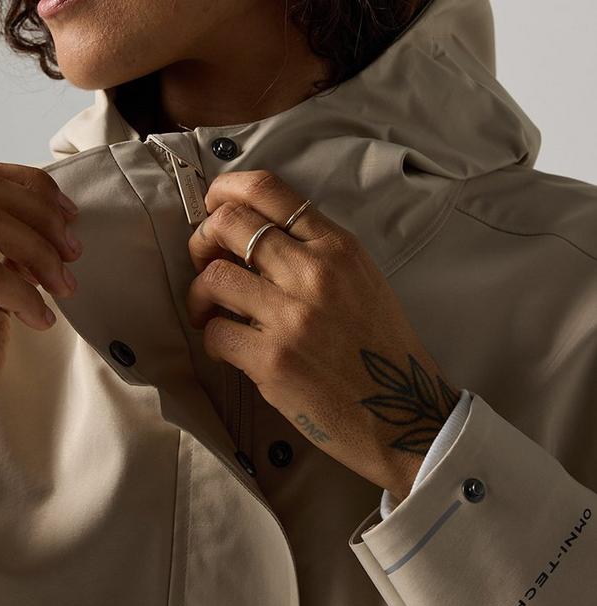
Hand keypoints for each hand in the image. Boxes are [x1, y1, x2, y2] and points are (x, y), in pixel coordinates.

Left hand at [185, 170, 460, 498]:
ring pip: (213, 276)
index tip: (212, 208)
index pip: (267, 189)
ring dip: (199, 294)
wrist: (406, 416)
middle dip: (202, 239)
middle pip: (229, 223)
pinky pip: (215, 331)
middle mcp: (315, 272)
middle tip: (204, 263)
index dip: (224, 190)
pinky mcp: (274, 360)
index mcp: (337, 246)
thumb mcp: (361, 278)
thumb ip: (314, 250)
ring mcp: (293, 316)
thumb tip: (250, 233)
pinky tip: (227, 349)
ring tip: (209, 311)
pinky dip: (211, 338)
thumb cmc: (380, 348)